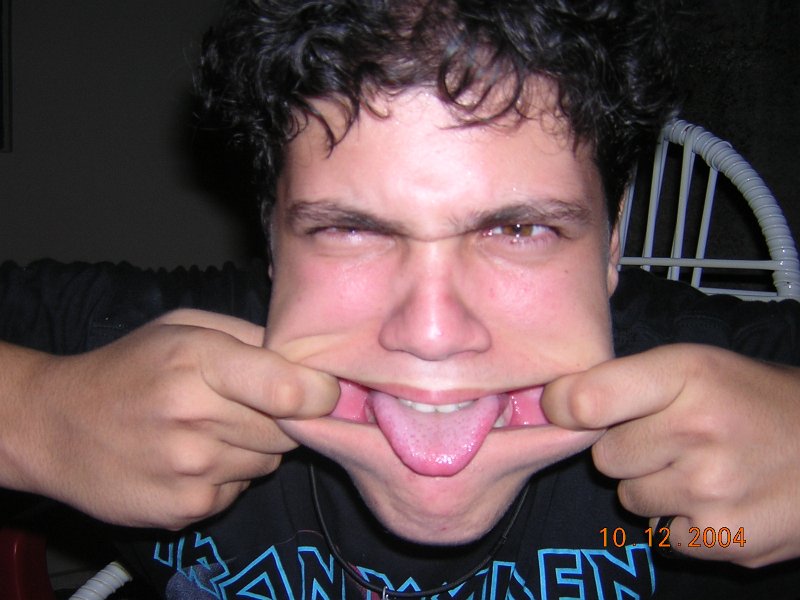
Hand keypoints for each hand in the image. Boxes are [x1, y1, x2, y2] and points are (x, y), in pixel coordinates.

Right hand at [0, 309, 338, 529]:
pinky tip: (194, 457)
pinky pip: (241, 489)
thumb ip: (250, 337)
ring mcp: (190, 471)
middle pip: (289, 430)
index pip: (293, 390)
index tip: (322, 391)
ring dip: (256, 446)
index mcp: (198, 360)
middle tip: (252, 404)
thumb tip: (312, 361)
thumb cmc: (129, 367)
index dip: (321, 393)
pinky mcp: (185, 510)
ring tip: (213, 428)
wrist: (56, 426)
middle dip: (285, 417)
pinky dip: (229, 474)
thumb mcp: (184, 327)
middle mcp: (194, 418)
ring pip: (271, 461)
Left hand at [541, 344, 799, 566]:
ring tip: (701, 468)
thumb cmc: (752, 401)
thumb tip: (553, 404)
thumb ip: (624, 381)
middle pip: (605, 457)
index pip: (587, 400)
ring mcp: (713, 491)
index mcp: (688, 375)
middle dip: (630, 450)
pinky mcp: (725, 539)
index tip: (564, 409)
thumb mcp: (695, 365)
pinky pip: (663, 535)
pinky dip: (683, 522)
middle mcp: (699, 430)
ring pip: (631, 499)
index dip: (564, 406)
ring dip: (655, 488)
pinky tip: (718, 500)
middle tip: (673, 439)